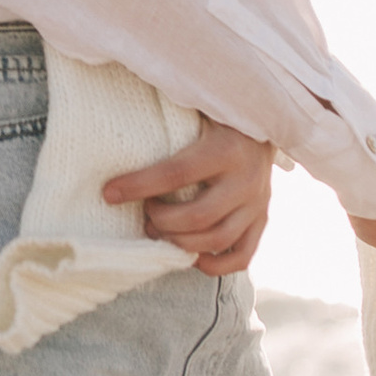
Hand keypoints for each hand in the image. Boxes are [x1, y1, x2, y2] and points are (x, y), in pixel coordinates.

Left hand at [104, 118, 274, 273]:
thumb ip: (168, 120)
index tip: (109, 193)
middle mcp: (245, 179)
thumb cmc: (218, 116)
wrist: (265, 122)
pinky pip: (242, 255)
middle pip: (197, 216)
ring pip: (217, 239)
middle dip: (161, 220)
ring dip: (181, 242)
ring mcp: (257, 203)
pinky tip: (191, 257)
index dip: (139, 186)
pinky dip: (215, 264)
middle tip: (145, 213)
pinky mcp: (262, 219)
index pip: (176, 174)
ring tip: (160, 230)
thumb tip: (120, 131)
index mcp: (226, 149)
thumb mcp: (198, 110)